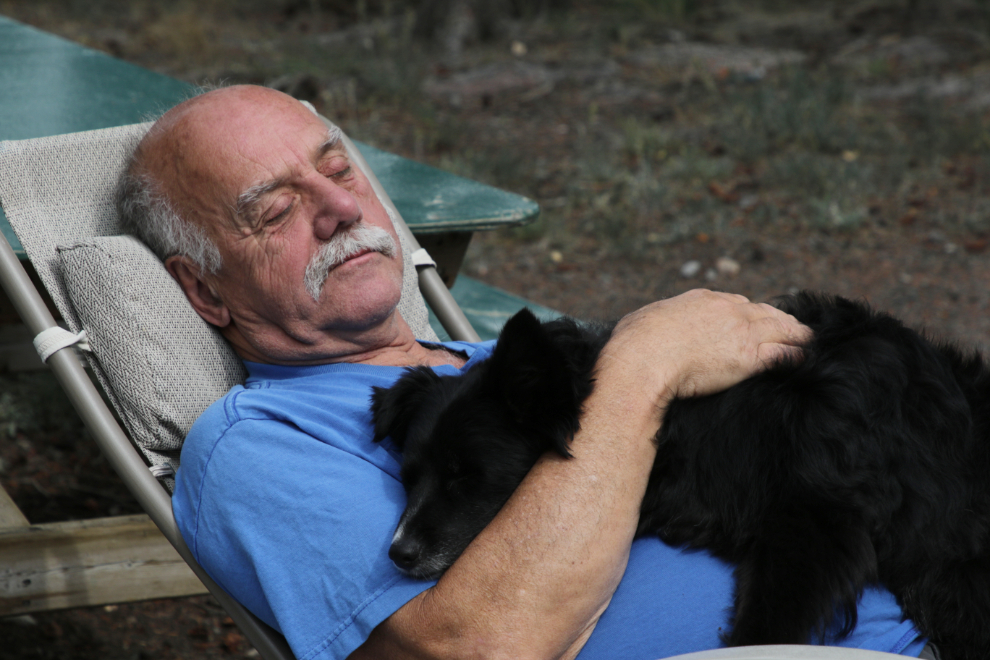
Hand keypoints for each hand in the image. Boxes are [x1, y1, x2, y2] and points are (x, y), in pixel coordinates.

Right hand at [598, 289, 810, 406]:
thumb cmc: (634, 344)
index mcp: (701, 299)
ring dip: (796, 334)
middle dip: (779, 319)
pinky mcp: (748, 358)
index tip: (754, 318)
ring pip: (780, 328)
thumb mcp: (642, 321)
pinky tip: (804, 358)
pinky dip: (796, 355)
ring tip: (807, 339)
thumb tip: (640, 328)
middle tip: (793, 326)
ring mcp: (740, 332)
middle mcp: (726, 310)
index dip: (748, 312)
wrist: (643, 360)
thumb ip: (654, 322)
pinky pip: (783, 354)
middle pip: (763, 311)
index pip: (735, 302)